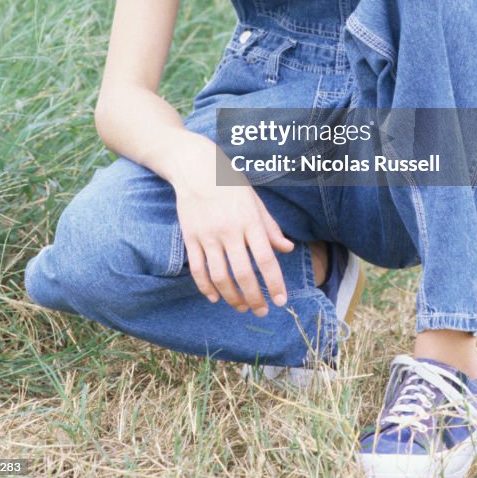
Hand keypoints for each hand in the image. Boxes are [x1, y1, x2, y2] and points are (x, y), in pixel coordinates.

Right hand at [169, 131, 293, 316]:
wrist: (195, 167)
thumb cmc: (230, 183)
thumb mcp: (255, 200)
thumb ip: (270, 227)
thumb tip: (287, 249)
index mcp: (249, 220)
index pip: (265, 259)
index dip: (274, 283)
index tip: (280, 301)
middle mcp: (229, 230)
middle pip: (243, 273)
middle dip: (254, 297)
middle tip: (261, 310)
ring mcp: (207, 235)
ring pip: (220, 277)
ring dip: (232, 297)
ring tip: (242, 307)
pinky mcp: (190, 238)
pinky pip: (198, 269)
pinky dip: (206, 287)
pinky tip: (216, 297)